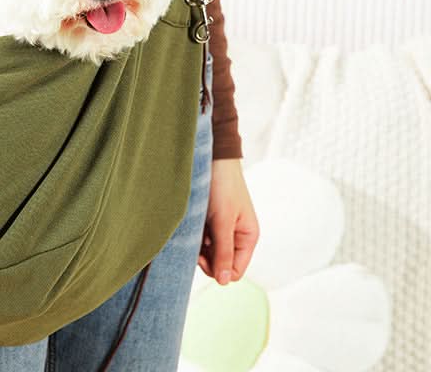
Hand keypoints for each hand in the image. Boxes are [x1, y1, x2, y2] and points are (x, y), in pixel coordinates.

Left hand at [197, 158, 258, 284]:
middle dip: (206, 257)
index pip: (234, 272)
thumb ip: (223, 251)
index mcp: (248, 237)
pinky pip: (201, 238)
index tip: (202, 254)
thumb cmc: (221, 186)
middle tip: (195, 241)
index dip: (218, 269)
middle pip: (220, 264)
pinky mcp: (209, 220)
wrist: (211, 157)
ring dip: (199, 244)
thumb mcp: (222, 220)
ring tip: (194, 226)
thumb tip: (224, 283)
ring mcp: (222, 228)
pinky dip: (195, 234)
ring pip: (209, 252)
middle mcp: (237, 236)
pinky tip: (192, 221)